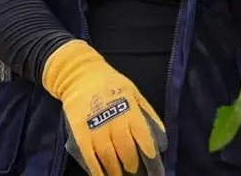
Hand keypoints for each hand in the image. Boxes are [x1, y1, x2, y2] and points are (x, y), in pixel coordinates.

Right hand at [43, 40, 165, 175]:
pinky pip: (89, 156)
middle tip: (135, 171)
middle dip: (132, 163)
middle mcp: (114, 120)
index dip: (148, 150)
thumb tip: (160, 135)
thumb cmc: (112, 84)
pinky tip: (101, 175)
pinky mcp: (80, 132)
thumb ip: (147, 113)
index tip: (153, 162)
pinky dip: (96, 169)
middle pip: (125, 149)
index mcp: (129, 109)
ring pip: (108, 156)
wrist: (81, 75)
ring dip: (115, 170)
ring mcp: (95, 127)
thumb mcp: (135, 93)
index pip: (142, 135)